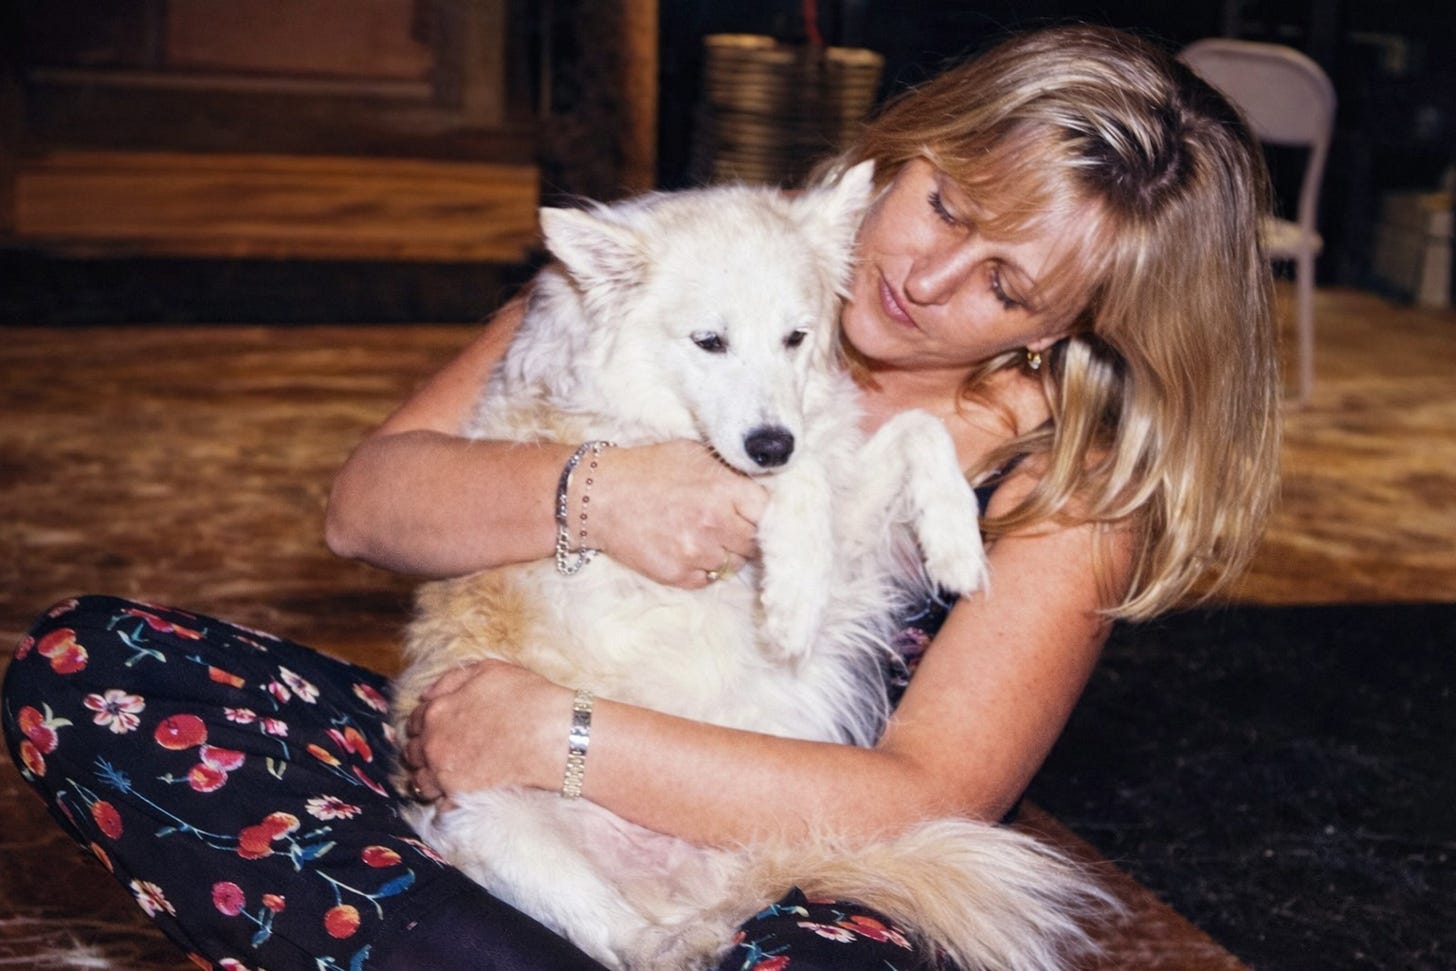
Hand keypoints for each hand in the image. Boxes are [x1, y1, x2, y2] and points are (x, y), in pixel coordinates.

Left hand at [400, 659, 567, 803]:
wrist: (549, 735)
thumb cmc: (524, 698)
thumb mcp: (487, 670)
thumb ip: (451, 679)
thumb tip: (427, 694)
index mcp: (436, 711)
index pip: (416, 719)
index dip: (424, 721)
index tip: (435, 726)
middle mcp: (433, 743)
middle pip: (413, 751)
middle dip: (421, 748)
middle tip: (440, 749)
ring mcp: (444, 772)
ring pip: (419, 780)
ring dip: (427, 775)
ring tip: (443, 773)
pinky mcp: (459, 795)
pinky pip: (438, 804)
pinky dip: (442, 800)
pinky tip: (454, 794)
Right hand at [589, 440, 766, 587]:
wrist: (600, 496)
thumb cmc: (648, 469)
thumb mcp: (694, 455)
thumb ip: (730, 473)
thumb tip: (760, 488)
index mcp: (724, 490)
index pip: (769, 513)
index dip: (762, 513)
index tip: (754, 512)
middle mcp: (714, 524)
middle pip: (754, 542)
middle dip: (745, 533)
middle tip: (728, 524)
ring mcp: (696, 553)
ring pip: (733, 563)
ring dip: (724, 552)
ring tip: (702, 534)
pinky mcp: (678, 575)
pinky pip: (708, 579)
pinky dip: (702, 567)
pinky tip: (686, 547)